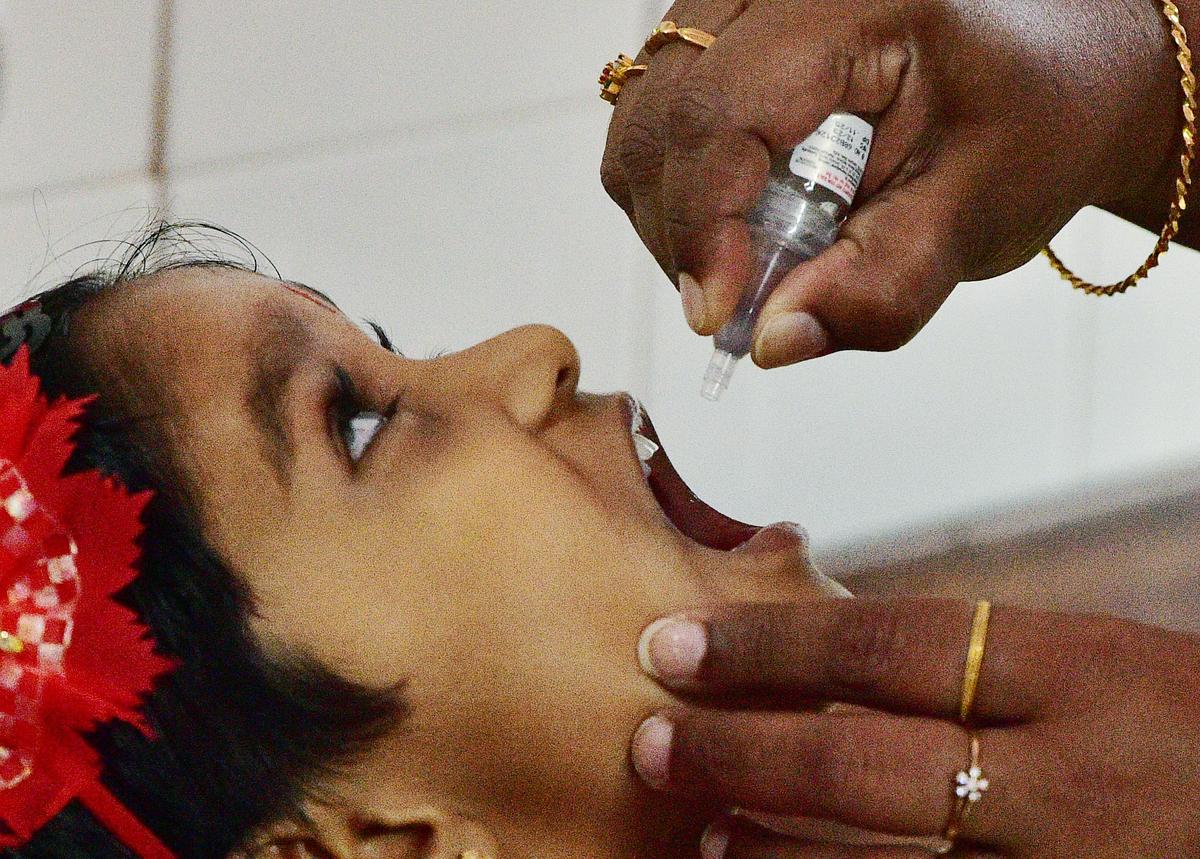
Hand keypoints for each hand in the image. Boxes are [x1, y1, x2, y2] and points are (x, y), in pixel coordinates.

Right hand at [600, 0, 1184, 366]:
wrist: (1054, 69)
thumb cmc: (1031, 121)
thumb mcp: (975, 213)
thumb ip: (879, 287)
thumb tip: (770, 342)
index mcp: (847, 3)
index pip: (720, 111)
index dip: (702, 223)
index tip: (716, 315)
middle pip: (659, 120)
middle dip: (684, 231)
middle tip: (744, 300)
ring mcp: (737, 5)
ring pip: (641, 125)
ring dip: (677, 216)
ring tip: (756, 256)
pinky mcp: (721, 37)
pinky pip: (656, 122)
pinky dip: (683, 191)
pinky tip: (746, 217)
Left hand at [629, 599, 1199, 856]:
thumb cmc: (1179, 732)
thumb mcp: (1098, 665)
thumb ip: (977, 665)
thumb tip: (823, 654)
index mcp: (1080, 675)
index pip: (889, 645)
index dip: (769, 645)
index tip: (680, 646)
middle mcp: (1072, 782)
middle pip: (868, 764)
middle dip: (743, 752)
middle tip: (651, 741)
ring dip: (776, 853)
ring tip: (698, 831)